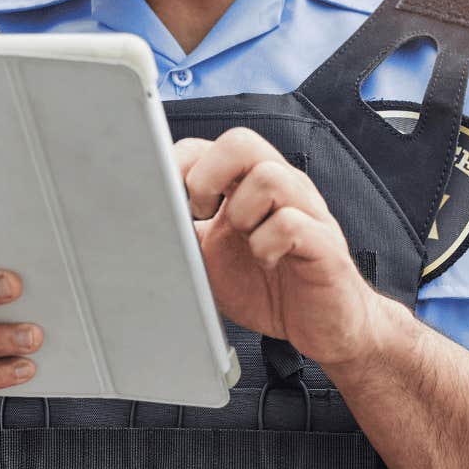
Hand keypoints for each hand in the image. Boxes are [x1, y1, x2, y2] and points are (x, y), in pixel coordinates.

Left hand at [174, 127, 387, 366]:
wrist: (323, 325)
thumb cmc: (271, 286)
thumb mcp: (212, 258)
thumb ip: (185, 234)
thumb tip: (145, 222)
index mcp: (251, 186)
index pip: (214, 145)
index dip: (183, 162)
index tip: (167, 195)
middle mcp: (281, 188)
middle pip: (242, 143)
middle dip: (208, 176)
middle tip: (202, 214)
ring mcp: (306, 212)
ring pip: (269, 177)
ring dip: (241, 213)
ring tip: (243, 241)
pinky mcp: (323, 244)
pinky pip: (292, 224)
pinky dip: (268, 245)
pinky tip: (266, 262)